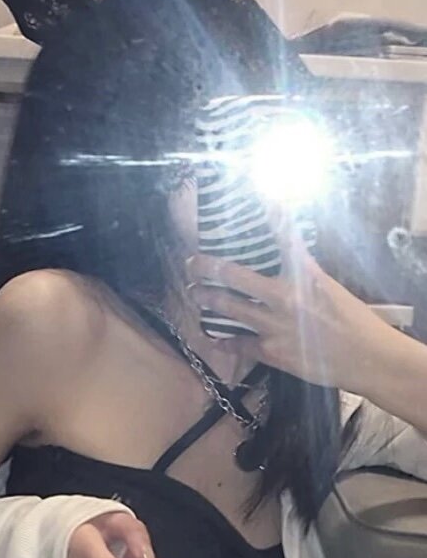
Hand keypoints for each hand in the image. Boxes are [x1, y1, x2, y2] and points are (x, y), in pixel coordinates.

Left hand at [186, 215, 399, 394]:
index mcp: (305, 276)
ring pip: (230, 308)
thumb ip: (304, 277)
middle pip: (236, 277)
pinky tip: (211, 337)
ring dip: (208, 299)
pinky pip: (238, 344)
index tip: (259, 199)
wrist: (365, 358)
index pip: (285, 239)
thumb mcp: (330, 289)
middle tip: (192, 263)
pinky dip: (223, 341)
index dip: (272, 217)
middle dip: (209, 268)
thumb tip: (286, 267)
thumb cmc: (353, 322)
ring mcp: (273, 325)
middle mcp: (284, 297)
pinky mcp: (270, 351)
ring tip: (194, 294)